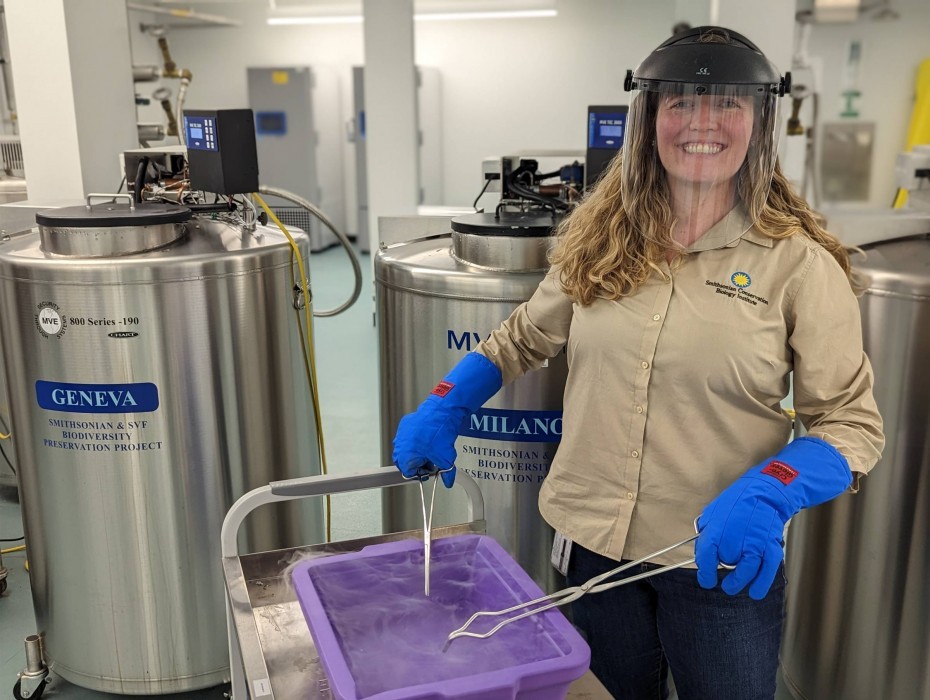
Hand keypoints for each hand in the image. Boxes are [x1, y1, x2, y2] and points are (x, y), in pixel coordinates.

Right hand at [391, 352, 501, 488]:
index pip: (409, 473)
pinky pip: (408, 437)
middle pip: (404, 462)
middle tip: (430, 463)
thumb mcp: (446, 459)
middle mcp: (400, 446)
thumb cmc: (439, 434)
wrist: (441, 413)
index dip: (421, 473)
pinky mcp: (406, 424)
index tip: (429, 471)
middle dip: (417, 464)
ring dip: (416, 452)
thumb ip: (447, 473)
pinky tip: (428, 439)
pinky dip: (415, 440)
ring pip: (405, 449)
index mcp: (405, 457)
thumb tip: (449, 480)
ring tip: (430, 450)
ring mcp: (402, 434)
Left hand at [696, 437, 851, 599]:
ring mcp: (756, 540)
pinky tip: (756, 592)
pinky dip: (762, 583)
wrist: (769, 488)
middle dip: (724, 568)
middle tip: (722, 571)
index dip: (705, 570)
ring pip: (748, 568)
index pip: (707, 552)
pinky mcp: (772, 544)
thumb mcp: (715, 509)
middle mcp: (737, 534)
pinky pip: (768, 568)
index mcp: (719, 524)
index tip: (705, 580)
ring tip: (732, 588)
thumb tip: (702, 547)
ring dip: (739, 581)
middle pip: (727, 561)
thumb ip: (708, 528)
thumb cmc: (739, 498)